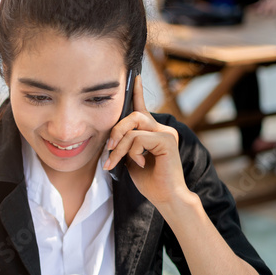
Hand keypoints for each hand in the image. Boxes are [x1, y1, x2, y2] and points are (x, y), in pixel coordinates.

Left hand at [103, 75, 187, 207]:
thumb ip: (124, 144)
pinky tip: (138, 164)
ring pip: (133, 127)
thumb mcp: (129, 159)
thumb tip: (110, 138)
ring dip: (119, 146)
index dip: (136, 92)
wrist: (165, 197)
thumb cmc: (148, 181)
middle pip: (132, 116)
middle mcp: (161, 128)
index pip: (142, 108)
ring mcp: (166, 133)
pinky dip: (132, 152)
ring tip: (115, 162)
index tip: (133, 77)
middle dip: (115, 132)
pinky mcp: (167, 140)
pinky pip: (139, 138)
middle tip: (108, 150)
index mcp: (153, 132)